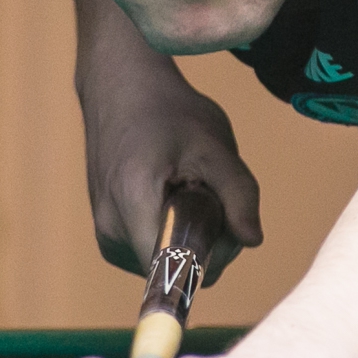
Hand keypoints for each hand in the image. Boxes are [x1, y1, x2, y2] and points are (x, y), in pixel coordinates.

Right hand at [81, 60, 261, 280]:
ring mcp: (104, 235)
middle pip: (177, 267)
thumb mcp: (214, 147)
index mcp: (132, 204)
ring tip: (185, 187)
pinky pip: (153, 254)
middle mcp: (110, 229)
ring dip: (189, 237)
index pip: (180, 267)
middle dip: (206, 240)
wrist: (121, 89)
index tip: (220, 214)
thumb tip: (253, 240)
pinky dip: (172, 234)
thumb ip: (240, 194)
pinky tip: (170, 197)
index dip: (212, 250)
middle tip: (207, 190)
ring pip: (166, 263)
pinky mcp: (106, 235)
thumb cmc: (170, 113)